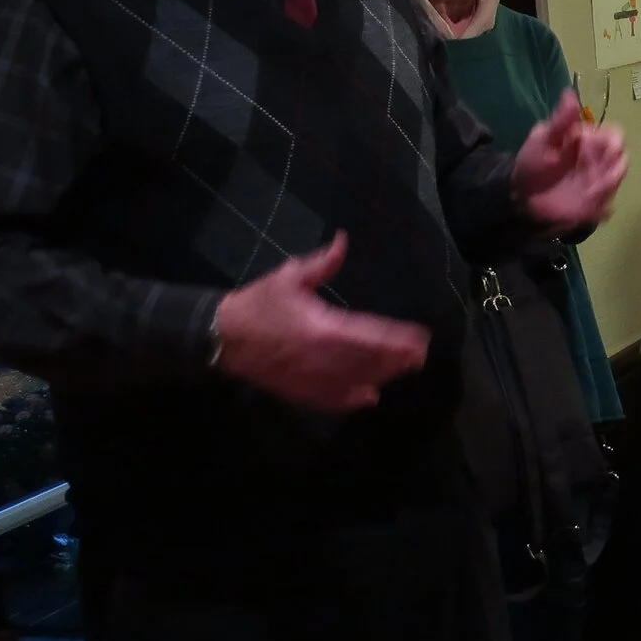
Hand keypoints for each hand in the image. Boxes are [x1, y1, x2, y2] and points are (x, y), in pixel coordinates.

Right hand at [212, 233, 429, 412]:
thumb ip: (322, 263)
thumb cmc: (257, 304)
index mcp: (321, 327)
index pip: (369, 334)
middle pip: (368, 361)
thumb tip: (344, 240)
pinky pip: (329, 400)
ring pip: (354, 381)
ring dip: (380, 376)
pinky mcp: (298, 391)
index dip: (396, 338)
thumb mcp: (289, 277)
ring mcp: (310, 378)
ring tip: (402, 371)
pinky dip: (350, 400)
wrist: (221, 337)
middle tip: (419, 357)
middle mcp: (320, 357)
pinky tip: (368, 397)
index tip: (419, 338)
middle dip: (395, 360)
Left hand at [513, 91, 627, 231]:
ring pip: (615, 181)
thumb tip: (570, 94)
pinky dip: (602, 206)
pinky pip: (606, 206)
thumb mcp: (543, 139)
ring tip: (591, 189)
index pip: (613, 135)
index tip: (600, 144)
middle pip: (621, 158)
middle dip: (614, 163)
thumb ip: (560, 121)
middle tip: (601, 169)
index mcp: (590, 141)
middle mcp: (599, 161)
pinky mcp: (594, 205)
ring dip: (608, 184)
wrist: (521, 194)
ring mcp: (598, 183)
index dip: (612, 140)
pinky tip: (591, 205)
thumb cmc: (533, 162)